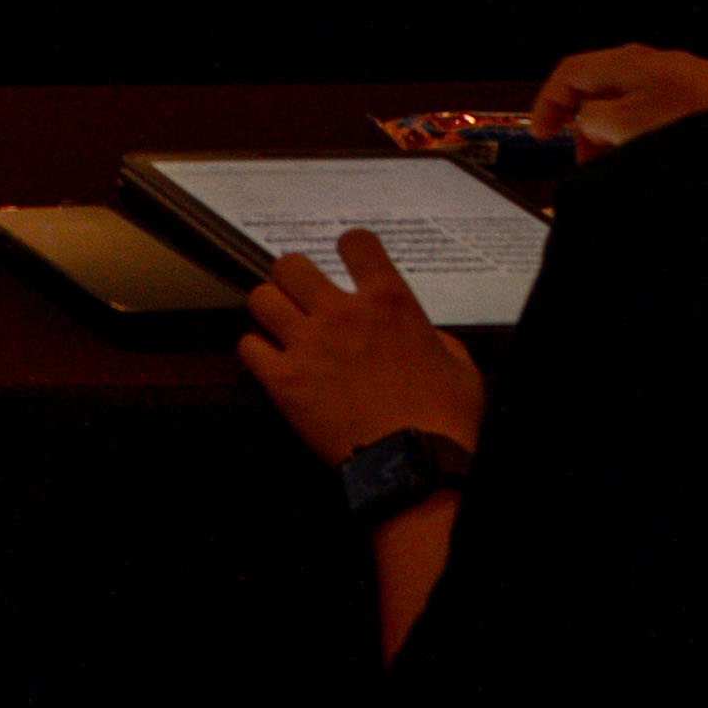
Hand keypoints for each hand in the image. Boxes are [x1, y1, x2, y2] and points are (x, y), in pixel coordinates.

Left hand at [235, 231, 483, 470]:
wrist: (415, 465)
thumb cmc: (444, 421)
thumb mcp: (459, 366)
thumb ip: (436, 339)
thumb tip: (424, 336)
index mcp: (389, 303)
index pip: (356, 243)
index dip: (349, 247)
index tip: (347, 257)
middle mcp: (342, 315)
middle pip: (289, 265)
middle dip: (293, 279)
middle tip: (302, 298)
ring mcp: (308, 346)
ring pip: (260, 298)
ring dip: (270, 311)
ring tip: (281, 327)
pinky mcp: (283, 381)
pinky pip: (247, 347)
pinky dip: (255, 353)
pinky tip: (271, 364)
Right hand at [531, 43, 707, 146]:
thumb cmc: (701, 124)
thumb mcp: (625, 126)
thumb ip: (592, 119)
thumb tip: (588, 122)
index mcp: (630, 61)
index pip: (571, 73)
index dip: (549, 103)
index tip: (542, 132)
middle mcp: (656, 64)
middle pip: (602, 89)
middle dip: (586, 125)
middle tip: (584, 159)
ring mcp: (684, 81)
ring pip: (632, 106)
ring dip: (616, 135)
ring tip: (620, 165)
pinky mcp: (706, 102)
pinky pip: (661, 116)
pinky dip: (645, 137)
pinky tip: (655, 160)